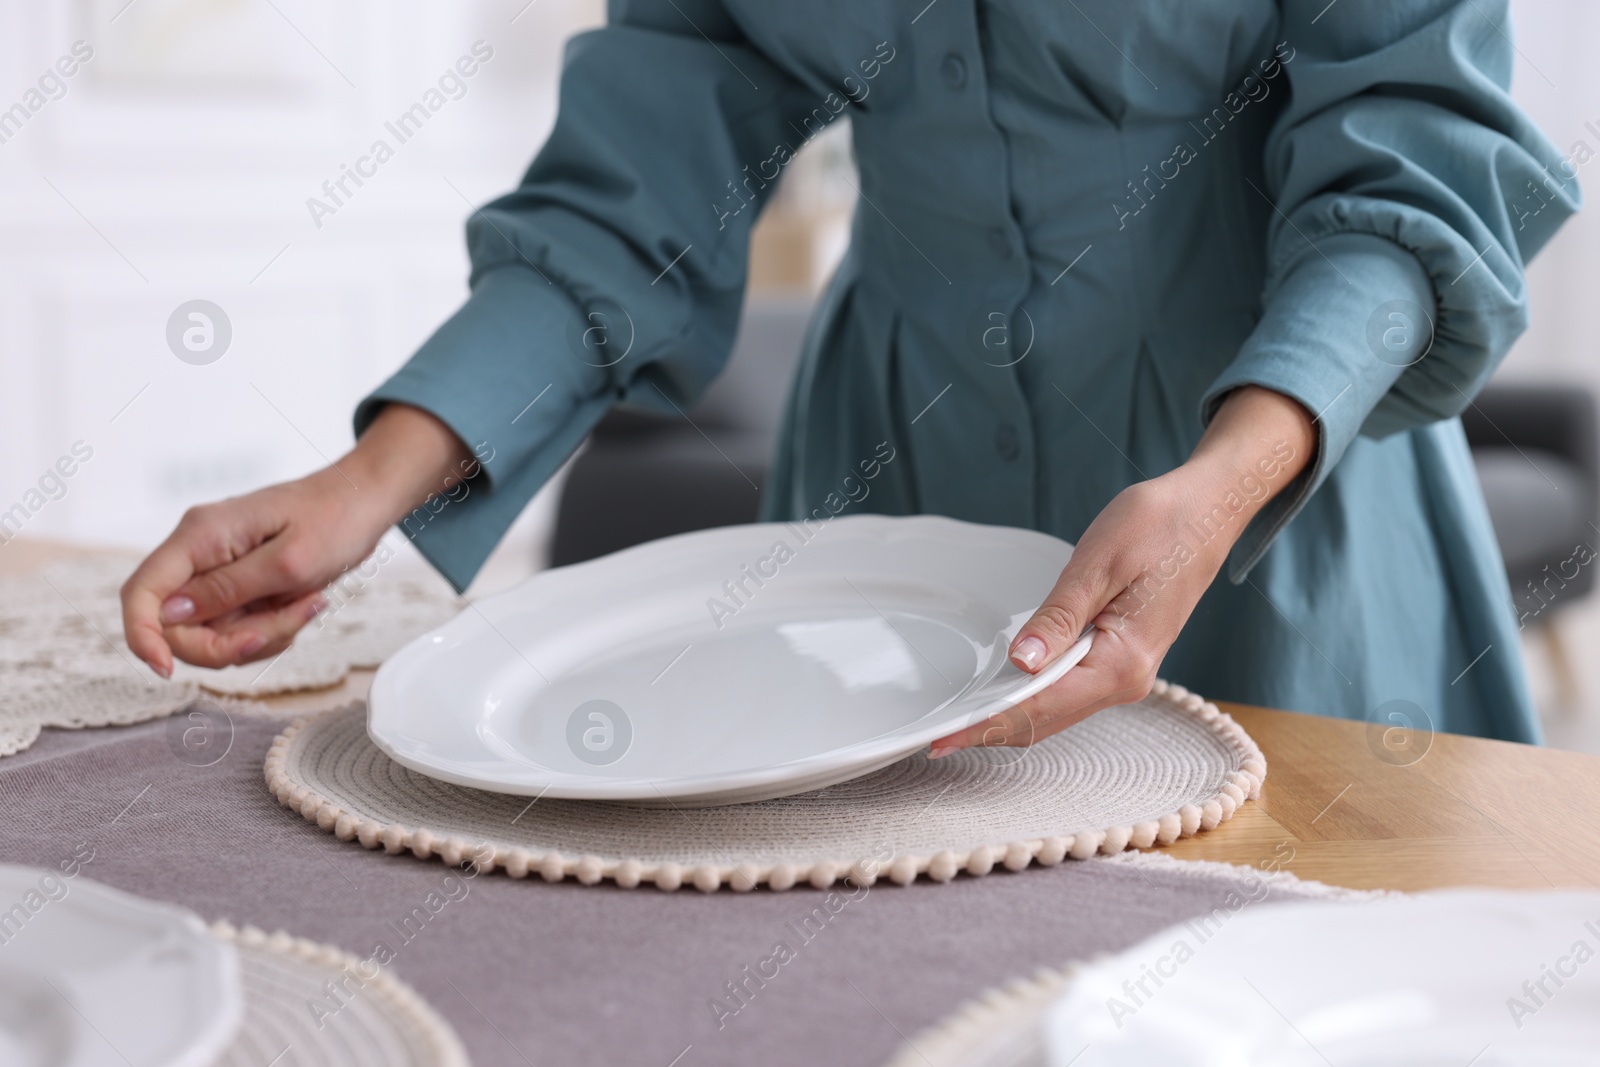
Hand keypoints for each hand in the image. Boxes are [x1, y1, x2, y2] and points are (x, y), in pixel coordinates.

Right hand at [120, 404, 472, 675]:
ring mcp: (217, 571)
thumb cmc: (334, 520)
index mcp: (199, 536)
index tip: (167, 670)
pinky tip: (302, 605)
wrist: (364, 502)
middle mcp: (199, 553)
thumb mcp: (288, 562)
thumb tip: (169, 615)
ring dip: (260, 636)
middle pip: (176, 626)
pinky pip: (238, 629)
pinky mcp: (238, 586)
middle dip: (228, 643)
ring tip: (306, 604)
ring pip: (212, 634)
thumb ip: (227, 590)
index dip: (143, 637)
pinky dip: (271, 630)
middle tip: (285, 625)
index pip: (141, 593)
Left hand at [929, 386, 1314, 755]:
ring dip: (1011, 719)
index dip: (990, 723)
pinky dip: (1034, 701)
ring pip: (1058, 711)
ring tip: (962, 724)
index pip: (1042, 706)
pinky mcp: (1121, 659)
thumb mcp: (1098, 564)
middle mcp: (1127, 679)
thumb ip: (1058, 618)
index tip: (948, 736)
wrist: (1207, 511)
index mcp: (1122, 661)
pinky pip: (1070, 693)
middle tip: (939, 738)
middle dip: (993, 729)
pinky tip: (1005, 697)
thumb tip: (1021, 663)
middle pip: (1047, 720)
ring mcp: (1126, 673)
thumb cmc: (1158, 526)